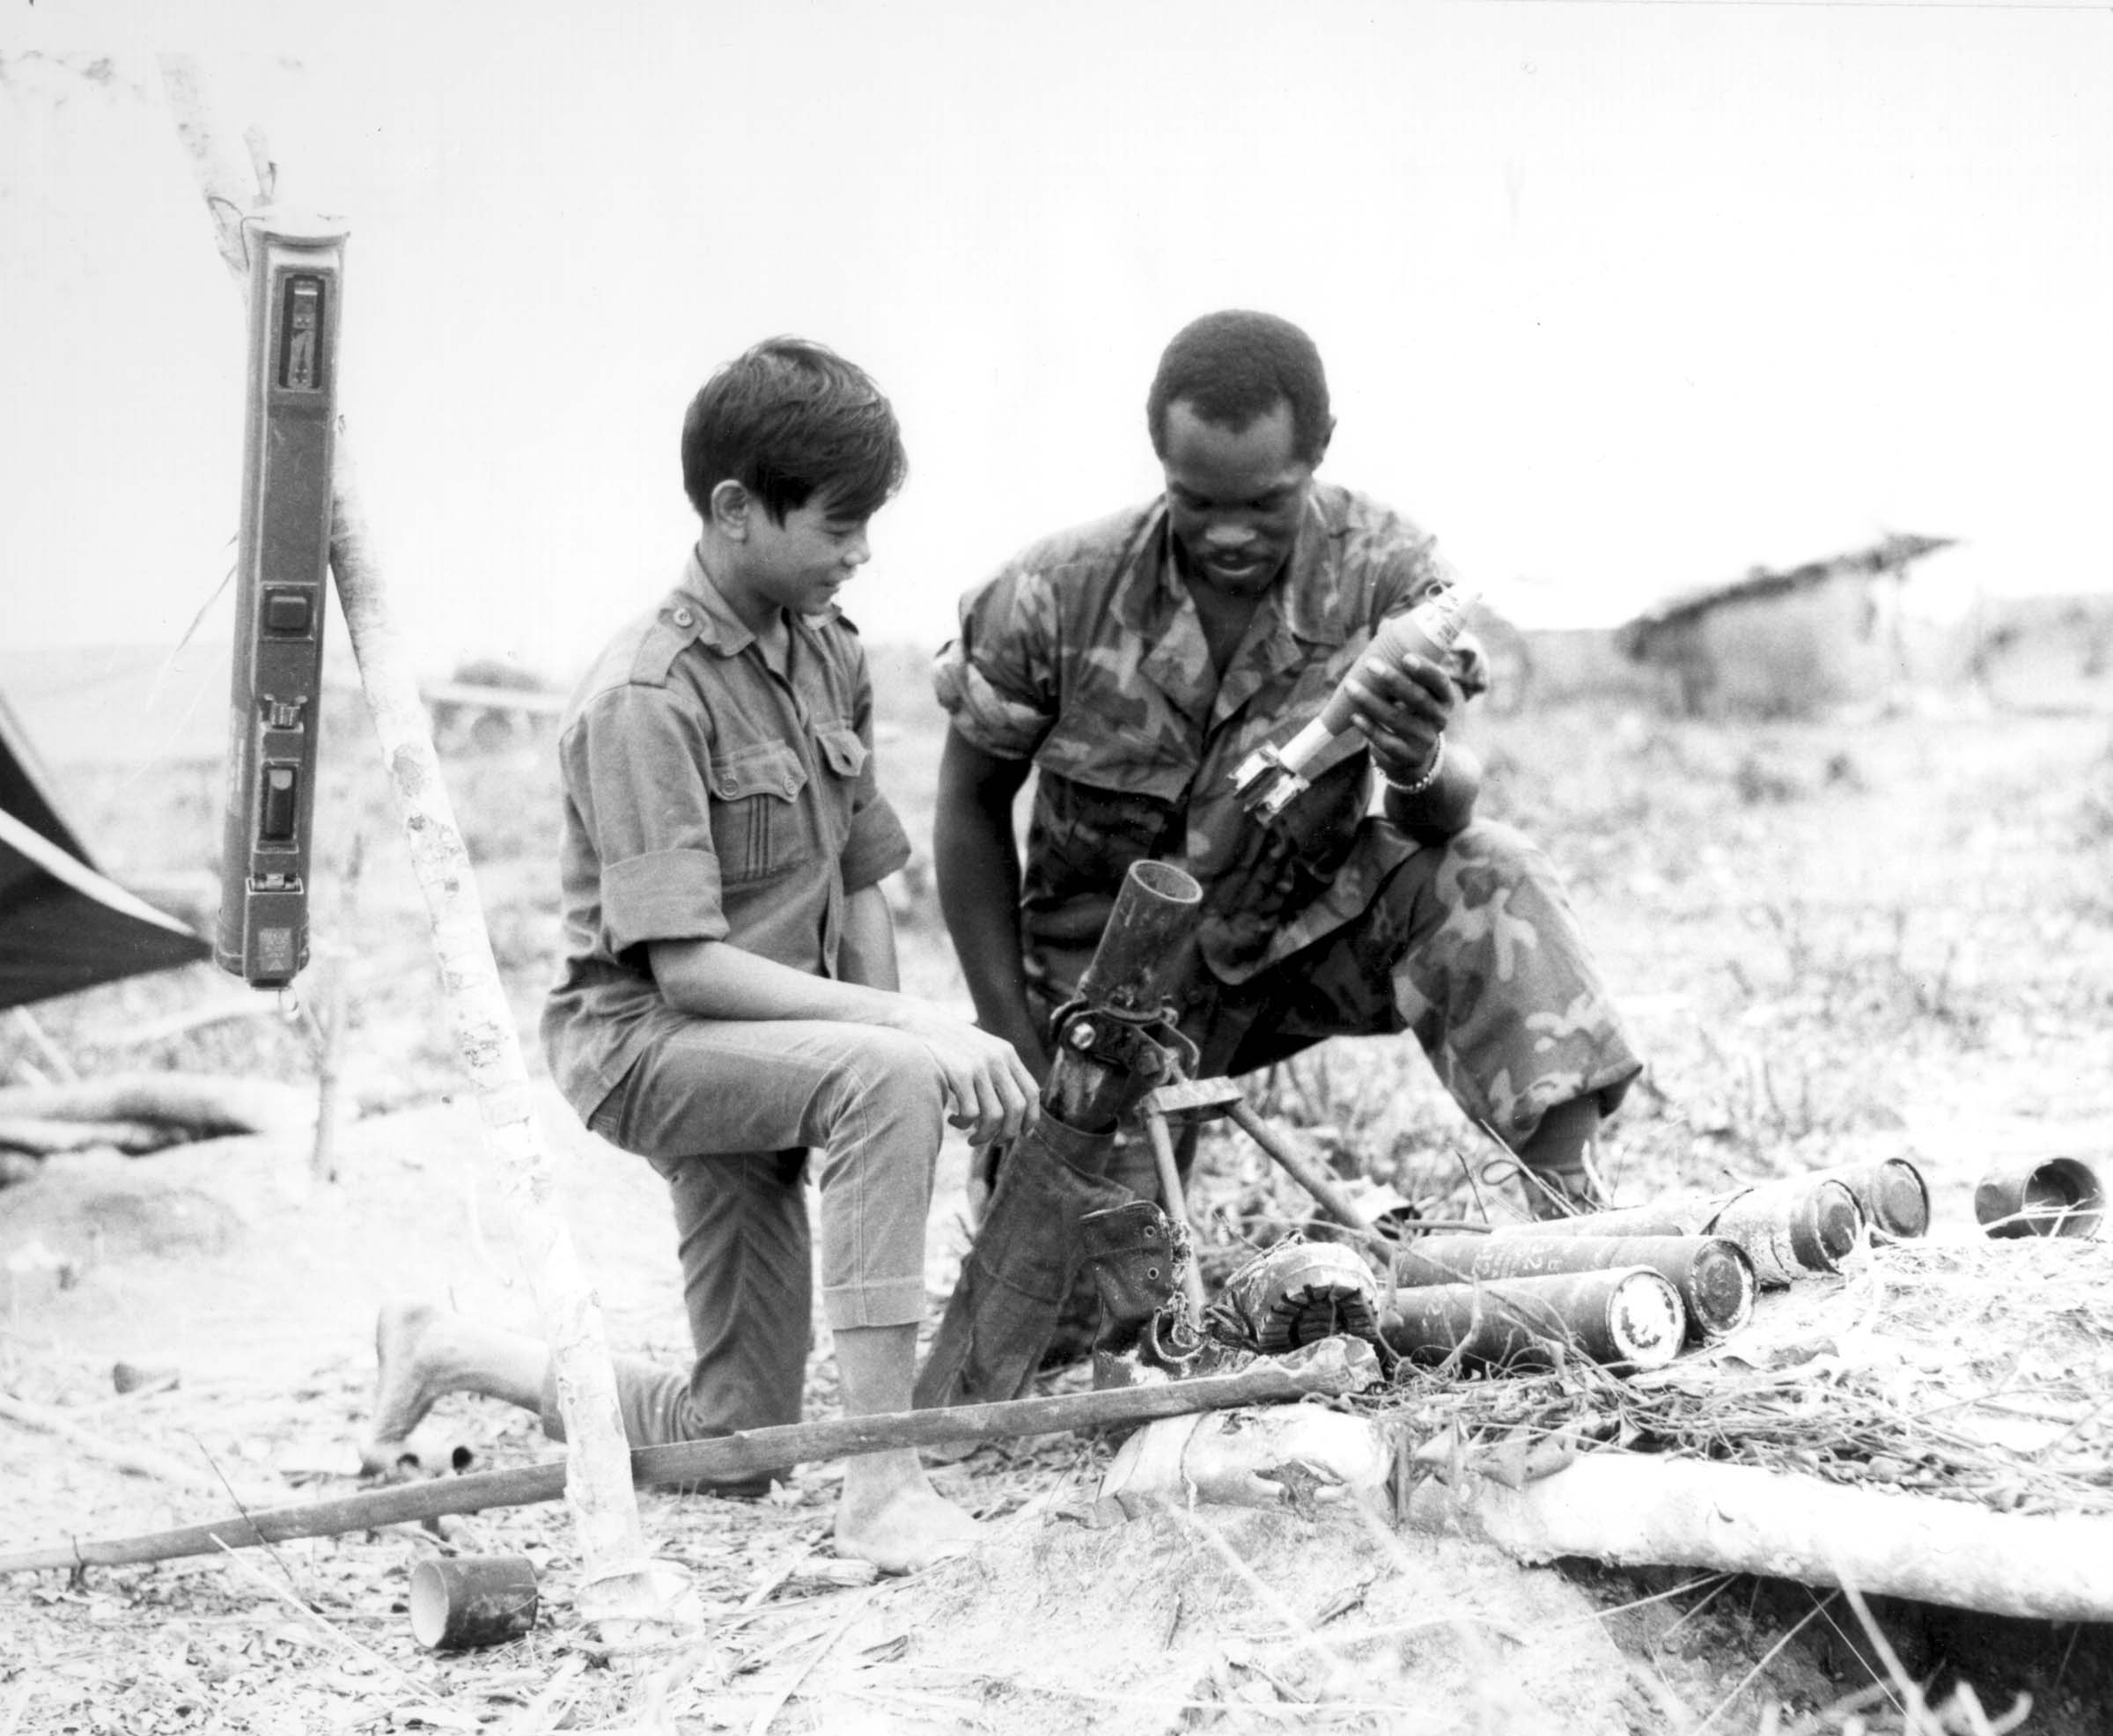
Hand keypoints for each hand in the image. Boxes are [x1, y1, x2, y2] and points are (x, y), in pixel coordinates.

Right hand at [895, 1006, 1041, 1146]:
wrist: (915, 1021)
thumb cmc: (947, 1043)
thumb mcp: (979, 1049)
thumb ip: (996, 1070)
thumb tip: (1013, 1110)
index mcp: (1006, 1053)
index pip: (1031, 1092)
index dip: (1031, 1118)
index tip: (1023, 1134)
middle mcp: (997, 1058)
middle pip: (1017, 1108)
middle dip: (1008, 1133)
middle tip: (995, 1143)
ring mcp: (978, 1065)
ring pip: (994, 1116)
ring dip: (984, 1135)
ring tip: (971, 1138)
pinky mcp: (958, 1073)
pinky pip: (970, 1113)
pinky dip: (963, 1125)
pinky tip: (952, 1120)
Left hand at [1342, 648, 1455, 784]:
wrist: (1417, 757)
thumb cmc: (1412, 711)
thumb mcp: (1415, 689)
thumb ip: (1403, 660)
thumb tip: (1386, 624)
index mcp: (1445, 698)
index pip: (1440, 681)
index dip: (1425, 670)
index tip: (1405, 656)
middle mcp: (1439, 719)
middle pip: (1417, 698)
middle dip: (1392, 680)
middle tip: (1370, 664)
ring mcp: (1424, 740)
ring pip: (1396, 719)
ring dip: (1370, 701)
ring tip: (1350, 686)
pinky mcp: (1407, 757)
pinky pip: (1385, 741)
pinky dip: (1368, 727)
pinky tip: (1354, 715)